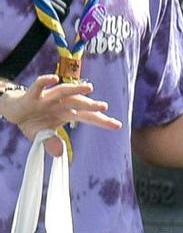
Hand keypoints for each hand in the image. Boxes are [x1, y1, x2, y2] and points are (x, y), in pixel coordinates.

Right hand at [0, 76, 121, 154]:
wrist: (14, 111)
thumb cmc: (34, 122)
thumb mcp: (41, 135)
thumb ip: (50, 142)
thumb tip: (59, 153)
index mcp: (68, 113)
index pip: (88, 117)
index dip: (102, 121)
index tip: (118, 125)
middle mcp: (62, 103)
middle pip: (79, 103)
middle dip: (91, 105)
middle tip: (104, 107)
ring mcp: (48, 97)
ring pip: (65, 91)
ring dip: (76, 89)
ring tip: (89, 88)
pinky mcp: (34, 94)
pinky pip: (40, 85)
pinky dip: (46, 81)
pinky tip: (54, 78)